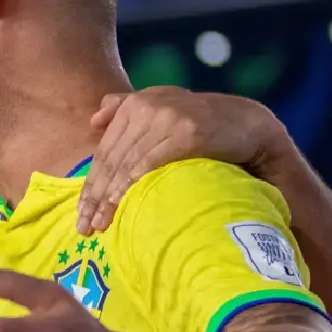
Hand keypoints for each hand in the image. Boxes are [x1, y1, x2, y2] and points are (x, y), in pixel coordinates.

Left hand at [77, 86, 282, 234]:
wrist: (251, 122)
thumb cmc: (204, 124)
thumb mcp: (164, 106)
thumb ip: (127, 107)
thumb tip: (94, 120)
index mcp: (136, 104)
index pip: (105, 151)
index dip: (90, 183)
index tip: (80, 212)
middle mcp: (146, 107)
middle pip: (111, 160)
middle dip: (94, 197)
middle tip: (84, 227)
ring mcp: (166, 118)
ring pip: (126, 164)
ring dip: (109, 199)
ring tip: (99, 225)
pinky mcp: (186, 132)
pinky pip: (149, 162)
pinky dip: (131, 186)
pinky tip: (120, 205)